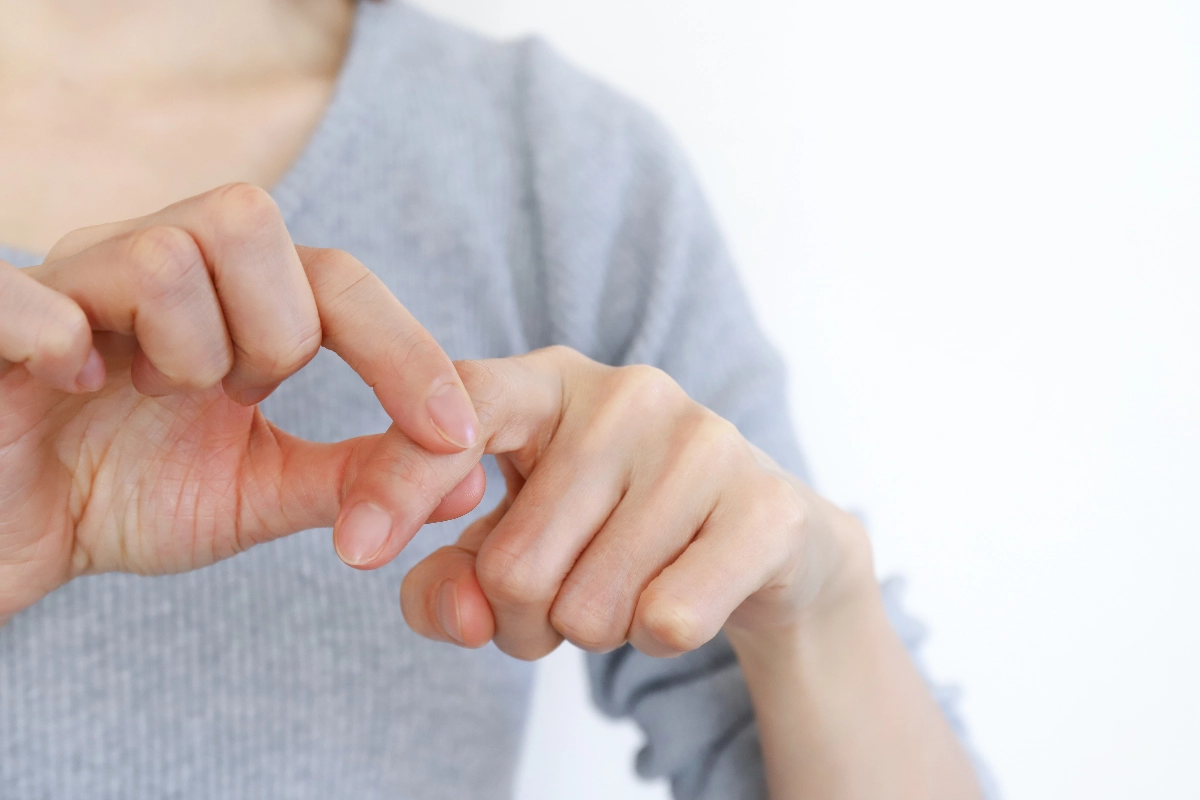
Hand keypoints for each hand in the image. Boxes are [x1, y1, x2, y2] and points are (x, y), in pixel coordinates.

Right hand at [0, 184, 485, 621]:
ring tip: (155, 398)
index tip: (454, 436)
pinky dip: (72, 345)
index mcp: (222, 298)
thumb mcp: (259, 491)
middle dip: (274, 332)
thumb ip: (352, 477)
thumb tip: (470, 482)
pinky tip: (78, 389)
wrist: (10, 536)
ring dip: (189, 351)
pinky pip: (42, 296)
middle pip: (252, 220)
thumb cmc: (125, 496)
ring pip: (168, 251)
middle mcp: (151, 264)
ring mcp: (71, 282)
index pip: (336, 279)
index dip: (406, 350)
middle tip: (238, 395)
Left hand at [331, 345, 872, 658]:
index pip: (458, 411)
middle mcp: (626, 394)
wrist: (757, 536)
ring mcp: (703, 443)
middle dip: (526, 617)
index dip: (399, 482)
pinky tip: (682, 592)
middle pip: (514, 565)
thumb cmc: (612, 530)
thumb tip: (461, 614)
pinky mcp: (767, 508)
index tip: (355, 550)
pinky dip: (656, 638)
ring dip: (594, 630)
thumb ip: (448, 584)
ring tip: (628, 583)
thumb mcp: (511, 545)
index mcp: (548, 382)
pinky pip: (667, 620)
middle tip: (566, 592)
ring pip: (588, 608)